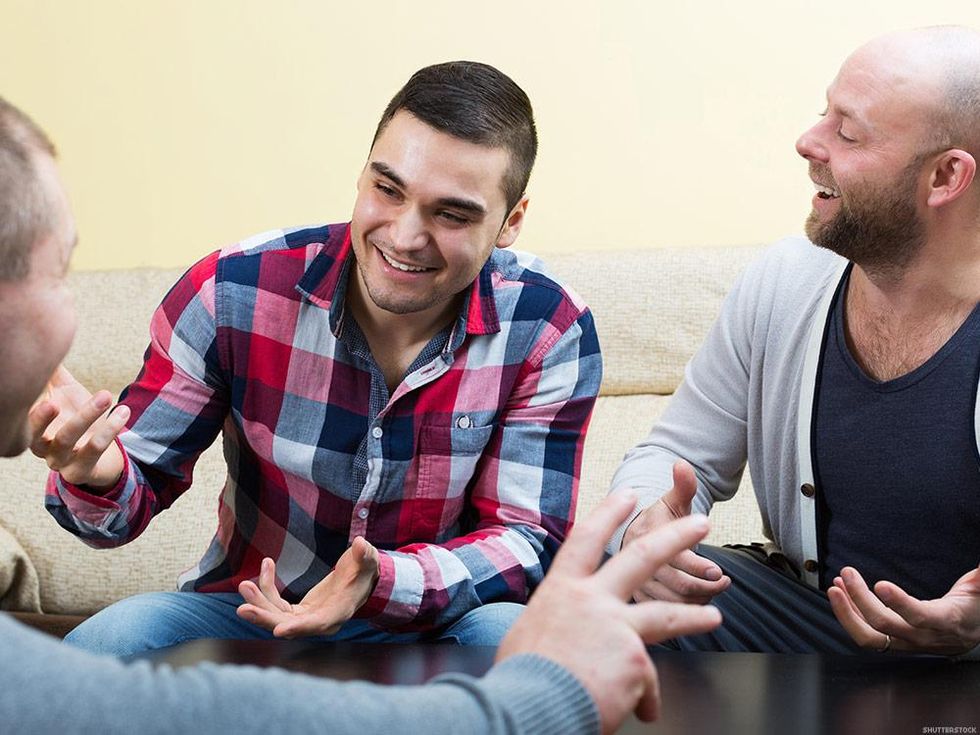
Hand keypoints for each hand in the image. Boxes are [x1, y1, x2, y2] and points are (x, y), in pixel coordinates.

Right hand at [28, 365, 127, 489]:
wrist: (102, 451)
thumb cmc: (78, 417)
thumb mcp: (65, 393)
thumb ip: (53, 373)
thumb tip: (47, 342)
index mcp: (32, 425)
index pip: (21, 417)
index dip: (24, 404)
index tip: (33, 386)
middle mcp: (40, 445)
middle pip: (34, 433)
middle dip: (41, 418)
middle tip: (53, 401)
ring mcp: (59, 461)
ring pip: (67, 439)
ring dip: (87, 416)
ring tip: (106, 395)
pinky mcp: (81, 471)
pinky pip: (94, 450)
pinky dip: (110, 430)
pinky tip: (122, 412)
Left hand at [237, 536, 380, 637]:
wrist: (359, 579)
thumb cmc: (364, 569)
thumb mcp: (367, 560)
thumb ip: (364, 554)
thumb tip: (359, 544)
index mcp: (339, 611)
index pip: (318, 624)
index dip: (299, 627)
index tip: (278, 630)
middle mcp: (321, 621)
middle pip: (289, 625)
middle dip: (265, 617)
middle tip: (243, 608)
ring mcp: (307, 618)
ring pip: (277, 617)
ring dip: (259, 602)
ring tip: (243, 586)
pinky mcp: (298, 612)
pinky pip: (277, 604)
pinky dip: (267, 587)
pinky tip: (266, 565)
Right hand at [497, 493, 722, 733]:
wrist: (529, 707)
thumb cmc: (521, 677)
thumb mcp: (528, 635)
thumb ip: (559, 625)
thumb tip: (570, 639)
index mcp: (561, 590)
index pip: (586, 539)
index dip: (609, 513)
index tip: (628, 494)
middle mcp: (591, 600)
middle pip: (642, 557)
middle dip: (675, 536)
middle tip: (701, 523)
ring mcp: (616, 626)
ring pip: (666, 614)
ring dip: (693, 614)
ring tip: (713, 617)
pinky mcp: (634, 659)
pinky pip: (647, 682)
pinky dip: (642, 700)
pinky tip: (640, 711)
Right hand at [623, 460, 730, 603]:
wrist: (628, 540)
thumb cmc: (656, 521)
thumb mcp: (669, 502)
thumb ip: (682, 486)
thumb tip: (683, 464)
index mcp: (646, 541)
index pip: (675, 560)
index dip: (699, 567)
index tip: (718, 570)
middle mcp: (639, 567)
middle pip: (679, 586)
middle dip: (707, 587)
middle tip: (724, 581)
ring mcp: (639, 587)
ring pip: (676, 604)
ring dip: (701, 600)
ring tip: (716, 588)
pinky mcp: (640, 602)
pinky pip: (666, 615)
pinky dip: (687, 612)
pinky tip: (700, 600)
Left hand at [828, 565, 979, 655]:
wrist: (971, 634)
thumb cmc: (975, 609)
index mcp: (946, 621)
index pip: (920, 617)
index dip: (900, 603)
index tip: (881, 584)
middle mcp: (923, 637)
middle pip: (885, 625)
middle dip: (860, 598)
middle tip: (847, 573)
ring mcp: (906, 643)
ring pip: (870, 637)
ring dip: (847, 612)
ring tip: (835, 585)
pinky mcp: (894, 643)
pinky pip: (867, 635)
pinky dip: (850, 615)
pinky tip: (841, 593)